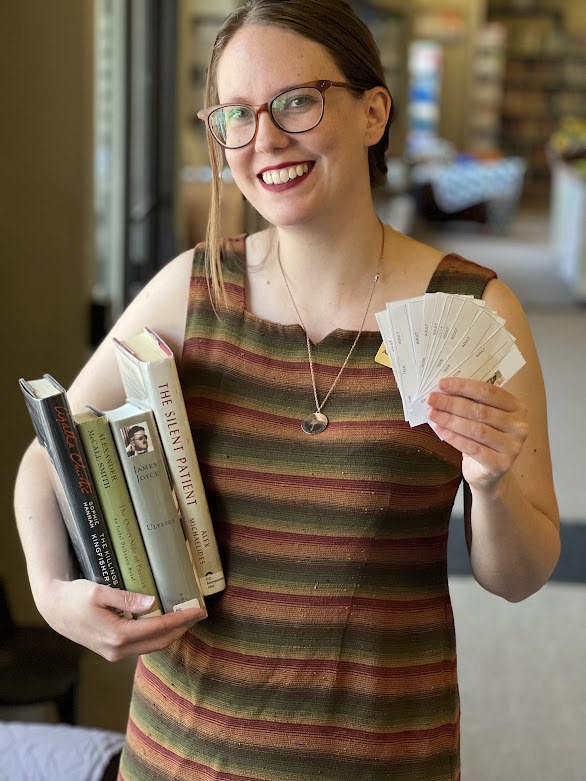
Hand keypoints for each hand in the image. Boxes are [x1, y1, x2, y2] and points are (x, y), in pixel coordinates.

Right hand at [38, 579, 206, 661]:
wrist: (54, 610)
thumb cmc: (75, 597)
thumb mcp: (99, 591)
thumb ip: (127, 599)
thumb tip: (153, 602)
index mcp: (118, 635)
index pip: (159, 628)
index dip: (181, 620)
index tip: (198, 610)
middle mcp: (118, 650)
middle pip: (160, 642)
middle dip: (182, 629)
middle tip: (198, 613)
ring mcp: (114, 654)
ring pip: (152, 647)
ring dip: (171, 634)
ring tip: (185, 618)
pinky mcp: (112, 651)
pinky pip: (142, 646)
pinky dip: (157, 636)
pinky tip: (164, 623)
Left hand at [426, 376, 528, 491]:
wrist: (490, 472)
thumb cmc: (484, 438)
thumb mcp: (483, 416)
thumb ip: (470, 402)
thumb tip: (443, 391)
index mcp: (516, 408)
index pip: (489, 392)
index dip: (464, 387)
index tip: (442, 384)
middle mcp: (519, 426)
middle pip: (481, 410)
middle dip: (452, 403)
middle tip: (432, 399)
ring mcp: (512, 447)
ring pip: (476, 429)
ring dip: (450, 420)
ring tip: (432, 413)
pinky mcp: (501, 464)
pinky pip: (473, 448)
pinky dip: (454, 438)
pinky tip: (440, 430)